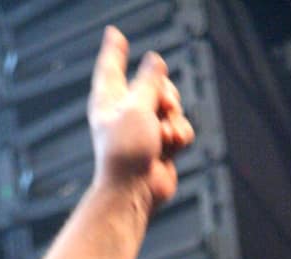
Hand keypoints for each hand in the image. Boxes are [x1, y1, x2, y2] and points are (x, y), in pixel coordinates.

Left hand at [88, 26, 194, 211]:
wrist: (135, 192)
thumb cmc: (127, 152)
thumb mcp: (136, 106)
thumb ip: (149, 80)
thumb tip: (155, 60)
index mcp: (109, 100)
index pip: (112, 66)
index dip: (114, 49)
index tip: (114, 34)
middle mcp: (126, 112)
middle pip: (156, 83)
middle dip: (166, 92)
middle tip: (163, 105)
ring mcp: (145, 129)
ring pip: (173, 106)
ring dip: (174, 119)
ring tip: (162, 138)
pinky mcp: (161, 145)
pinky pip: (181, 128)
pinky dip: (179, 137)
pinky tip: (168, 149)